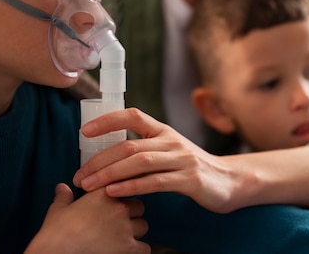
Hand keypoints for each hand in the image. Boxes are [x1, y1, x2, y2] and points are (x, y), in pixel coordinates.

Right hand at [25, 183, 148, 253]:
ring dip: (136, 231)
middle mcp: (118, 208)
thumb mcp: (57, 210)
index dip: (121, 194)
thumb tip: (62, 188)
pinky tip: (128, 251)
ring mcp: (125, 228)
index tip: (118, 200)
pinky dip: (139, 250)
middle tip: (119, 222)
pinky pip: (145, 248)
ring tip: (123, 237)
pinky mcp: (129, 248)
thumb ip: (64, 197)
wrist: (58, 253)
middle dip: (131, 213)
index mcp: (103, 194)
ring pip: (143, 226)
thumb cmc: (57, 234)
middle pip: (138, 206)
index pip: (124, 185)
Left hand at [72, 108, 239, 212]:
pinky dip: (131, 186)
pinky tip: (114, 193)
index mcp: (163, 130)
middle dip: (99, 160)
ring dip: (109, 174)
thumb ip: (143, 149)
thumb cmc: (190, 167)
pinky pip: (155, 182)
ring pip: (139, 162)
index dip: (107, 120)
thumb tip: (106, 155)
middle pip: (129, 145)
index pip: (132, 115)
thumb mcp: (168, 151)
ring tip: (89, 185)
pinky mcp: (189, 179)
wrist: (228, 180)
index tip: (84, 131)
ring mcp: (181, 159)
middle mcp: (171, 141)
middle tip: (79, 175)